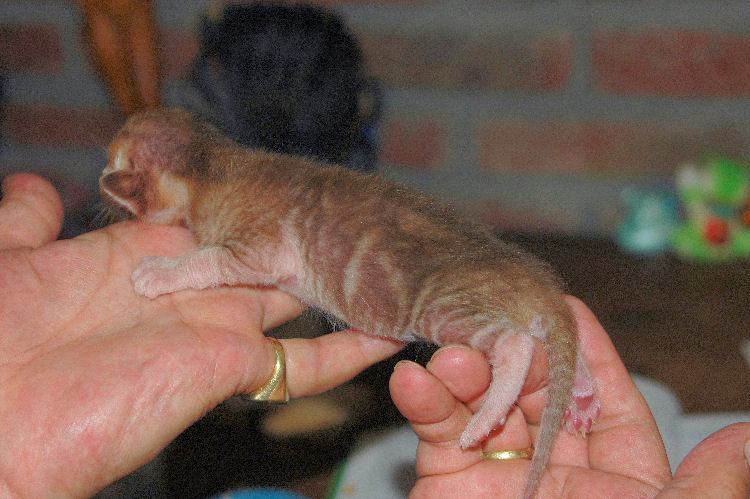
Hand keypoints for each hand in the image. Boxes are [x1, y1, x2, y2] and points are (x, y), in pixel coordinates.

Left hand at [0, 174, 401, 496]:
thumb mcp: (9, 261)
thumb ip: (27, 223)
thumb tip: (36, 184)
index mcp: (144, 260)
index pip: (215, 225)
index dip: (255, 205)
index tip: (294, 184)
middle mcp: (192, 294)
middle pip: (268, 262)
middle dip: (312, 243)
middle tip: (363, 220)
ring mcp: (216, 331)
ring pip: (301, 309)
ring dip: (345, 291)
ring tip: (394, 268)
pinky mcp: (230, 367)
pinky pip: (305, 365)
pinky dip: (351, 354)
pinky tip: (389, 334)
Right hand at [390, 296, 749, 497]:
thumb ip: (706, 488)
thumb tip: (749, 439)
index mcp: (618, 472)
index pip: (603, 396)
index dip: (586, 351)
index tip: (565, 306)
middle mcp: (556, 463)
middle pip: (534, 386)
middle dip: (514, 352)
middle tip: (492, 324)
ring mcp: (499, 471)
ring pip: (481, 401)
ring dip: (463, 372)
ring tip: (452, 358)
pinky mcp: (449, 484)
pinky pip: (437, 433)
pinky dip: (422, 404)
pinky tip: (414, 382)